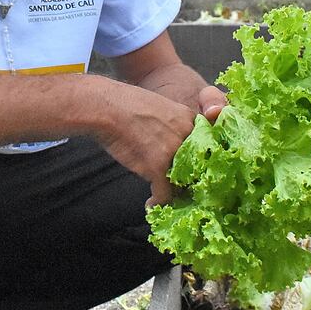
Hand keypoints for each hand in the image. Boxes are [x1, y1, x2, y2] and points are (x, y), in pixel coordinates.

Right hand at [137, 85, 226, 208]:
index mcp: (189, 119)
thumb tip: (172, 146)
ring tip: (166, 197)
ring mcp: (173, 152)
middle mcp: (186, 135)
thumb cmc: (125, 105)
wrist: (106, 108)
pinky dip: (158, 202)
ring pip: (182, 183)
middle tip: (181, 189)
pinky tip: (151, 204)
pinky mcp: (157, 167)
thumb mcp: (160, 108)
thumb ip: (173, 126)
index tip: (191, 172)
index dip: (196, 162)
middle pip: (196, 167)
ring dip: (174, 193)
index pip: (204, 147)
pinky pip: (164, 194)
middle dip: (189, 180)